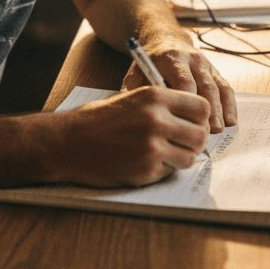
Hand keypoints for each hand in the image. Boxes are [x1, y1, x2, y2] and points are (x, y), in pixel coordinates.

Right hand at [57, 86, 211, 186]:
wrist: (67, 142)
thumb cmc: (97, 119)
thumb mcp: (131, 98)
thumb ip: (162, 105)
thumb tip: (192, 118)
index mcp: (155, 96)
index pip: (201, 107)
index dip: (200, 118)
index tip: (194, 124)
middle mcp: (157, 119)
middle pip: (201, 134)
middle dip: (195, 142)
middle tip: (183, 145)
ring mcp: (152, 146)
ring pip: (190, 157)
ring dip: (181, 158)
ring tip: (163, 155)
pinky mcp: (145, 169)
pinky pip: (170, 172)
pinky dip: (162, 170)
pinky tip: (143, 163)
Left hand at [123, 39, 237, 131]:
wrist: (164, 40)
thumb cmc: (148, 65)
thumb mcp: (135, 73)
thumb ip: (134, 92)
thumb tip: (132, 116)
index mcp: (170, 58)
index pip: (183, 80)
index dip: (187, 102)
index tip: (185, 123)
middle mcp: (191, 59)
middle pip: (203, 85)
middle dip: (206, 109)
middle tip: (205, 132)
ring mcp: (205, 64)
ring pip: (216, 88)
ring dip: (219, 110)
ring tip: (217, 129)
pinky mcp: (215, 70)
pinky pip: (226, 87)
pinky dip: (229, 105)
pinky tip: (230, 121)